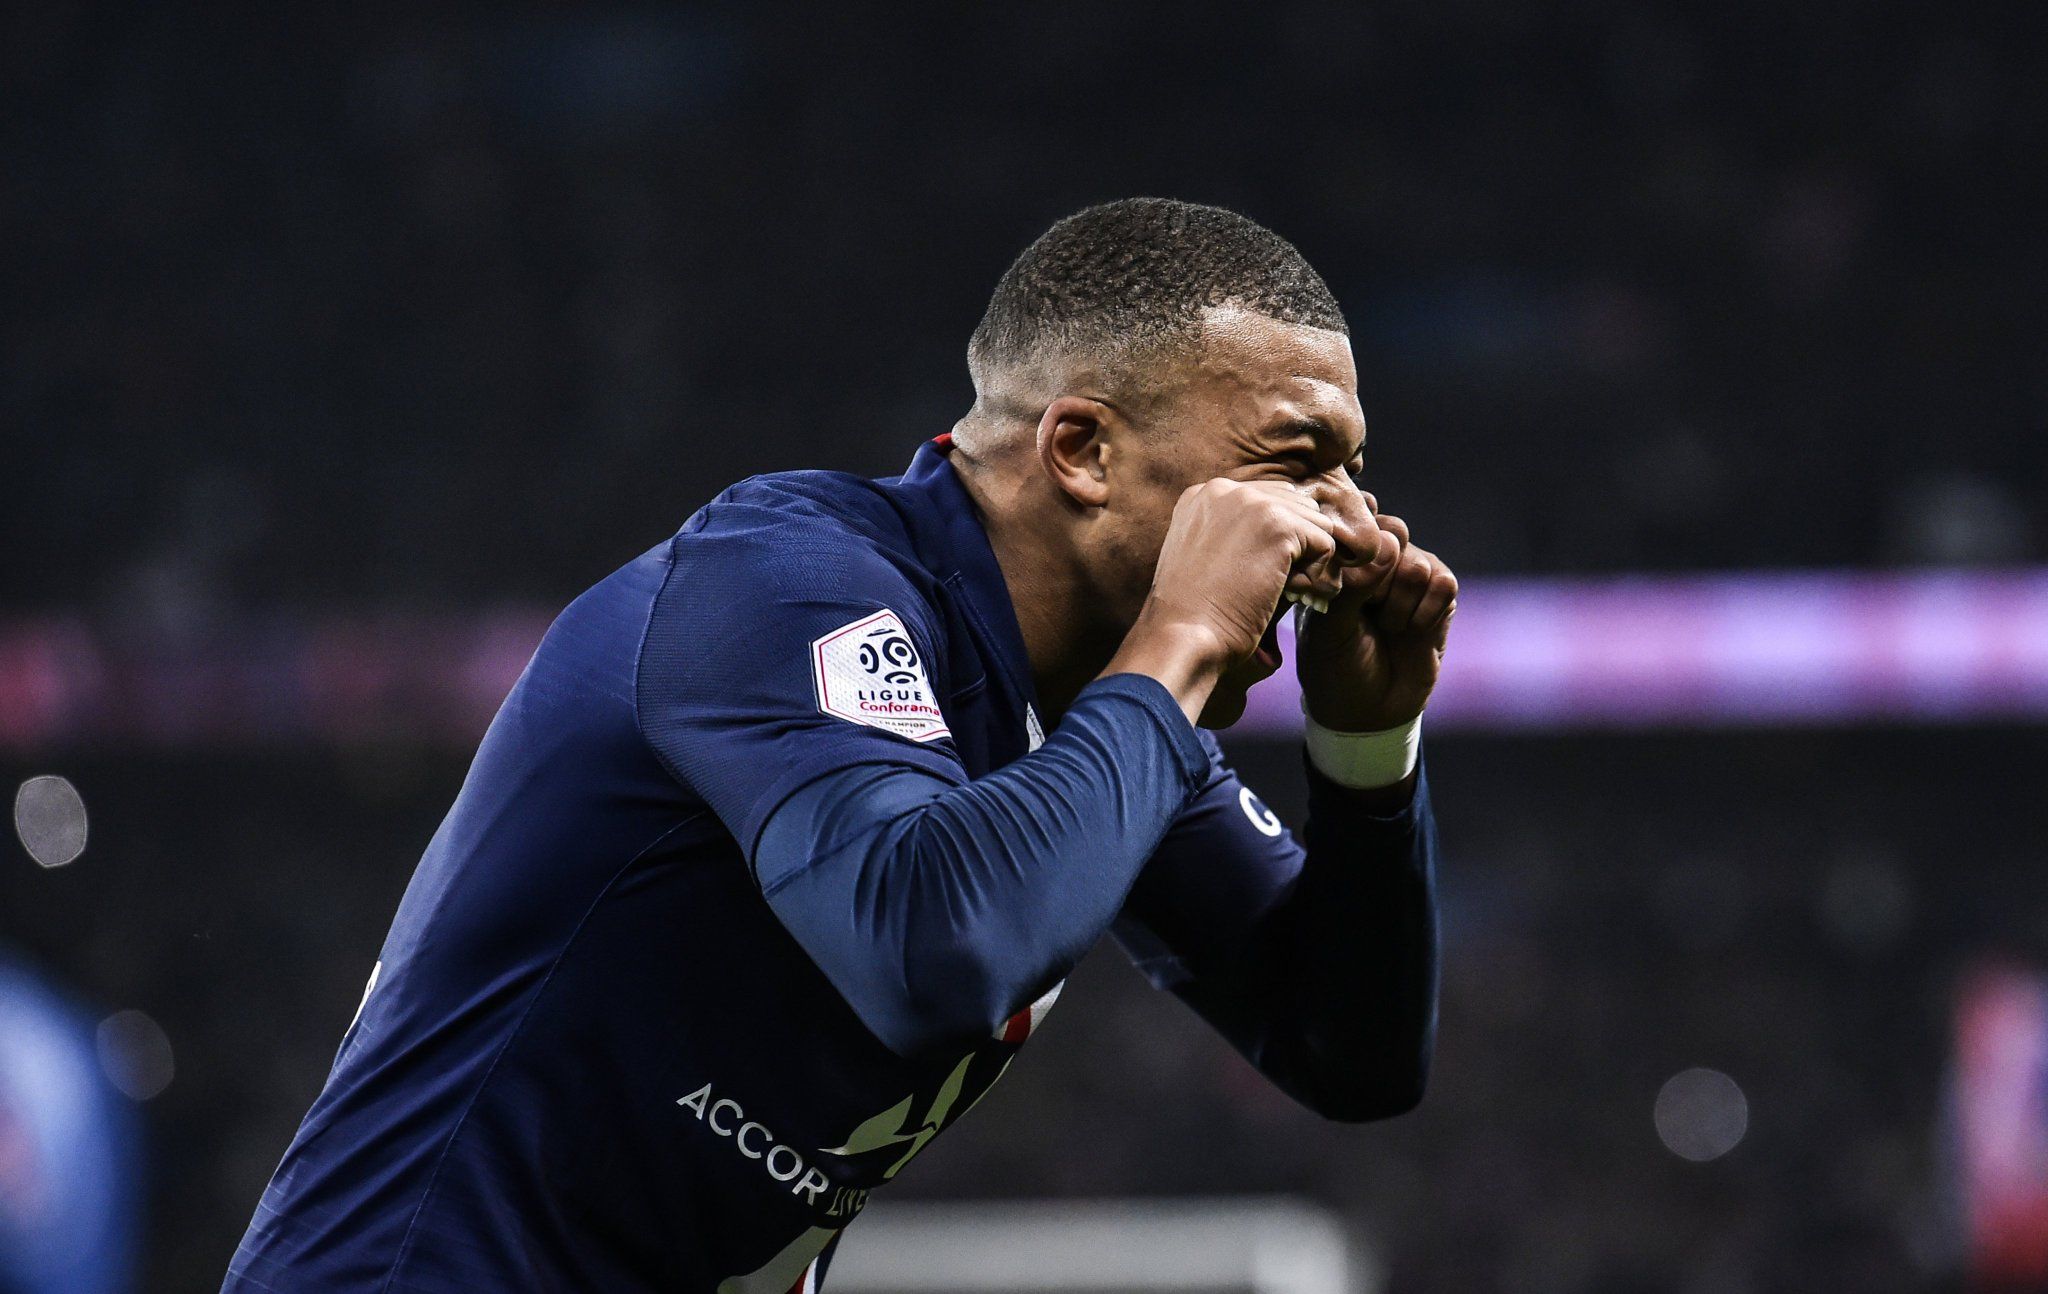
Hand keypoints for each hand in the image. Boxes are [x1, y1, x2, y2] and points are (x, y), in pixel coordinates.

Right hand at [1105, 478, 1342, 721]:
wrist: (1184, 636)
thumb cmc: (1193, 613)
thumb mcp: (1202, 557)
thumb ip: (1233, 533)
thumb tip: (1289, 532)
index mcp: (1205, 495)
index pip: (1267, 499)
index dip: (1275, 541)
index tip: (1258, 575)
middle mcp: (1227, 490)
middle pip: (1294, 506)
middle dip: (1297, 546)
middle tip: (1280, 587)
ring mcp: (1252, 503)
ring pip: (1314, 522)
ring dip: (1308, 560)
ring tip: (1284, 592)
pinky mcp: (1278, 525)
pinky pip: (1325, 544)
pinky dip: (1317, 576)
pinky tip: (1291, 595)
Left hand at [1296, 495, 1456, 732]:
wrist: (1368, 709)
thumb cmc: (1335, 664)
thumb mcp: (1328, 626)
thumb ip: (1352, 583)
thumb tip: (1391, 546)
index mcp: (1337, 556)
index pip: (1353, 522)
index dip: (1356, 549)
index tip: (1345, 583)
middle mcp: (1375, 555)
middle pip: (1392, 534)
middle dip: (1379, 579)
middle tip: (1366, 610)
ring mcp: (1409, 571)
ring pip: (1417, 564)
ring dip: (1400, 605)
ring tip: (1386, 626)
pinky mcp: (1440, 593)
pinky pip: (1444, 584)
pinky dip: (1425, 614)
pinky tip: (1411, 631)